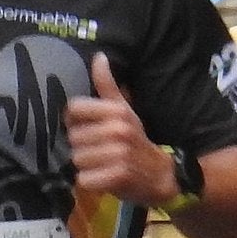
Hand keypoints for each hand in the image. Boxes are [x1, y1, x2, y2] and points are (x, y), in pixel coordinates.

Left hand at [64, 54, 174, 204]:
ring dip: (85, 165)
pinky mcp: (118, 176)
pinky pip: (83, 179)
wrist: (164, 175)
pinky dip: (90, 182)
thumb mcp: (123, 110)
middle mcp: (118, 129)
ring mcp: (119, 154)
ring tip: (102, 164)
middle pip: (72, 137)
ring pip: (76, 158)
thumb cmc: (136, 140)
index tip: (86, 127)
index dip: (74, 120)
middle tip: (99, 150)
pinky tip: (104, 179)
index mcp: (118, 111)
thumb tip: (99, 55)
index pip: (73, 109)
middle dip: (82, 146)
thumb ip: (107, 85)